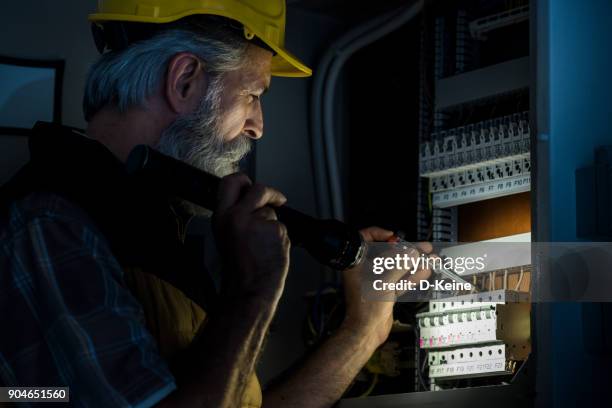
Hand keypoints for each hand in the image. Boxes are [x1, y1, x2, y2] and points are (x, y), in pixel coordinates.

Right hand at [213, 173, 290, 302]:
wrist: (250, 289)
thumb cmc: (239, 267)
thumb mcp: (225, 235)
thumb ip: (235, 214)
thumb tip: (251, 198)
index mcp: (221, 217)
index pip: (230, 183)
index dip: (243, 180)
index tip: (250, 183)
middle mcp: (238, 217)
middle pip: (259, 189)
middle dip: (271, 193)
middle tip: (277, 200)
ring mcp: (259, 223)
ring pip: (271, 213)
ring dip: (271, 226)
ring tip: (263, 245)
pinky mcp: (276, 231)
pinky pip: (281, 227)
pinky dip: (279, 237)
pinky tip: (270, 250)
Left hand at [341, 227, 431, 347]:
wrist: (366, 332)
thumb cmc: (365, 309)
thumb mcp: (385, 283)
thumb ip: (399, 266)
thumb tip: (411, 253)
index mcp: (357, 263)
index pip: (365, 239)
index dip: (379, 234)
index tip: (394, 236)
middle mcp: (366, 270)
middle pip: (387, 254)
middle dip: (405, 250)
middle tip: (422, 247)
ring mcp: (376, 281)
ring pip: (396, 267)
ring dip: (413, 263)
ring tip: (429, 257)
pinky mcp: (386, 291)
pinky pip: (400, 279)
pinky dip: (412, 275)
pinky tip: (425, 270)